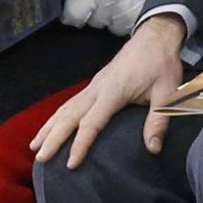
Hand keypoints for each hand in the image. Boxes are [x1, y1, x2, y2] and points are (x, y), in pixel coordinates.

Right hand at [32, 14, 186, 167]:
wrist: (153, 38)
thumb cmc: (160, 65)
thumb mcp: (167, 92)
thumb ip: (158, 121)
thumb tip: (152, 149)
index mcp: (113, 92)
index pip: (91, 122)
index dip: (80, 144)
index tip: (71, 163)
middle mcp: (96, 89)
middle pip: (69, 116)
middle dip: (53, 138)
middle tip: (41, 158)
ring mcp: (92, 87)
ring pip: (64, 109)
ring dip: (48, 128)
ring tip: (34, 146)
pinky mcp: (92, 86)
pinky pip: (68, 104)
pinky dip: (55, 118)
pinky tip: (49, 128)